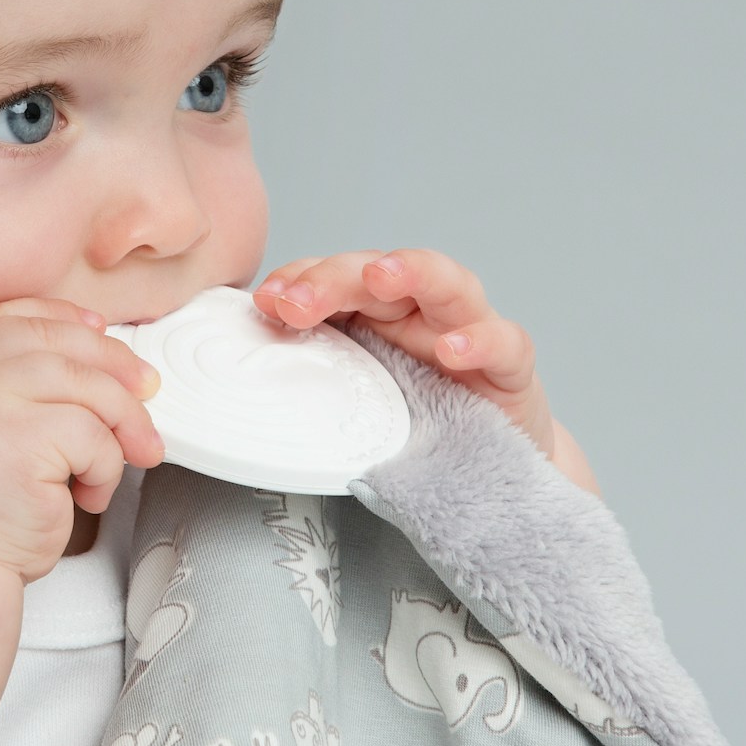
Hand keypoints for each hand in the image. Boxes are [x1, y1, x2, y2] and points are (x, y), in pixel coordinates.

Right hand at [0, 297, 164, 582]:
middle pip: (54, 342)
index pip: (6, 317)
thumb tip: (97, 364)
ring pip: (85, 385)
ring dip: (122, 423)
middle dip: (112, 363)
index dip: (61, 319)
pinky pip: (94, 435)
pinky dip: (107, 467)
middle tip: (146, 391)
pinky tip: (89, 495)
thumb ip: (6, 392)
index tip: (99, 332)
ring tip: (128, 458)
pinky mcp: (18, 439)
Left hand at [254, 250, 599, 493]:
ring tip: (380, 276)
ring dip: (411, 270)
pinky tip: (451, 350)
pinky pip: (505, 342)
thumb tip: (234, 391)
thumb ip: (310, 389)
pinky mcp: (512, 369)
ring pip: (447, 281)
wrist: (490, 474)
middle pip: (377, 272)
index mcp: (373, 315)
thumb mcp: (353, 409)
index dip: (298, 280)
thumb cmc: (415, 430)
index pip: (331, 278)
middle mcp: (418, 313)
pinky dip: (479, 340)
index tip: (264, 302)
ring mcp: (468, 332)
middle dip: (333, 277)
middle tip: (296, 300)